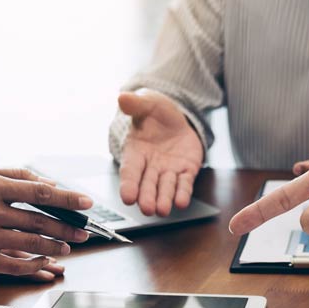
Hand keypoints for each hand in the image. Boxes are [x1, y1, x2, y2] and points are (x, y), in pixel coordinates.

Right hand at [0, 168, 92, 276]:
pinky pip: (14, 264)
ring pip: (31, 243)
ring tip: (67, 247)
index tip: (87, 203)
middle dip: (68, 228)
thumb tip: (48, 184)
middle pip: (41, 221)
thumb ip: (12, 177)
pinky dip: (33, 264)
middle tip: (84, 232)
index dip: (67, 199)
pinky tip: (44, 261)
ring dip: (54, 247)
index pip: (39, 193)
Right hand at [117, 90, 203, 216]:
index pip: (130, 171)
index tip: (127, 197)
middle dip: (147, 197)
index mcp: (136, 152)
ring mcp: (168, 171)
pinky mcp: (185, 172)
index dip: (128, 185)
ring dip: (164, 200)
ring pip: (165, 188)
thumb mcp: (147, 105)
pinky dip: (182, 194)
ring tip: (163, 210)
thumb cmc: (156, 114)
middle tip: (146, 208)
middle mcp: (150, 166)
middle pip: (147, 185)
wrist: (177, 119)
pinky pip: (184, 185)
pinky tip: (181, 202)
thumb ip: (136, 104)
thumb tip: (122, 97)